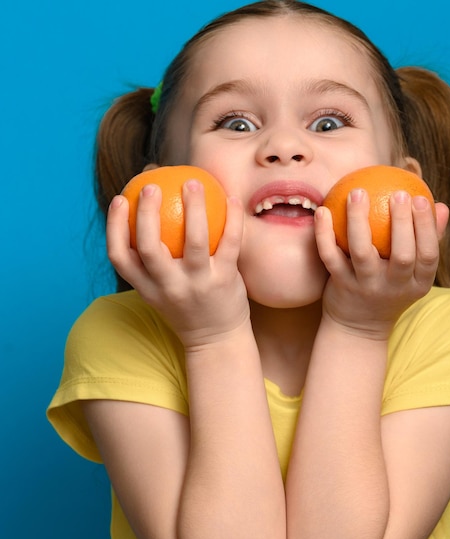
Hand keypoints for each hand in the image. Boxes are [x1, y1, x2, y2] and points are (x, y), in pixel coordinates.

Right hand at [106, 179, 249, 348]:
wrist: (217, 341)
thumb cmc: (188, 308)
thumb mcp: (162, 292)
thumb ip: (152, 264)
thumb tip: (148, 218)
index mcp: (147, 289)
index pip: (119, 257)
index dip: (114, 226)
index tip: (120, 199)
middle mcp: (168, 287)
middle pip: (149, 246)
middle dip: (147, 213)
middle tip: (152, 185)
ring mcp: (198, 284)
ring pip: (193, 241)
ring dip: (194, 208)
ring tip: (193, 182)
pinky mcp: (225, 281)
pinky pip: (230, 243)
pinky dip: (232, 219)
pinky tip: (231, 198)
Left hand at [314, 188, 448, 338]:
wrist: (358, 327)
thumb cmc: (390, 288)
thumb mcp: (413, 273)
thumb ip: (427, 240)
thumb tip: (440, 205)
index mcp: (417, 283)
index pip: (428, 255)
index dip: (426, 227)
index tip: (421, 198)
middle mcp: (393, 287)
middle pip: (402, 256)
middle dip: (402, 223)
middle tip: (397, 193)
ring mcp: (366, 287)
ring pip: (362, 252)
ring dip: (358, 220)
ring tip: (357, 193)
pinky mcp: (341, 286)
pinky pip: (331, 256)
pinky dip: (324, 234)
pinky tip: (323, 211)